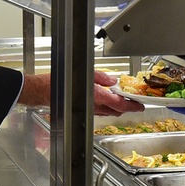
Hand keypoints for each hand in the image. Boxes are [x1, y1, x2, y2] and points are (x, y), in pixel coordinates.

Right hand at [18, 71, 143, 115]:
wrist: (44, 91)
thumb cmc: (61, 81)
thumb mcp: (85, 73)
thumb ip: (101, 77)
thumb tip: (112, 80)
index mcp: (96, 96)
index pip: (119, 104)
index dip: (132, 106)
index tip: (140, 106)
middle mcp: (94, 106)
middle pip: (116, 110)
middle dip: (126, 107)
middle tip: (134, 103)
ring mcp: (88, 110)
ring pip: (108, 112)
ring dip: (117, 107)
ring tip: (123, 101)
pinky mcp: (82, 110)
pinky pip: (99, 111)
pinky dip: (107, 107)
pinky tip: (107, 101)